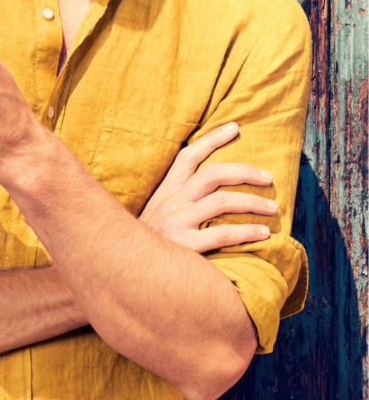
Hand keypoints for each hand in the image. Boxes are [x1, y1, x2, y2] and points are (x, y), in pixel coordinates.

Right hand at [139, 122, 275, 252]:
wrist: (128, 272)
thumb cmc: (150, 245)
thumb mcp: (156, 215)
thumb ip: (176, 202)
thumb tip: (207, 190)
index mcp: (164, 192)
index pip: (187, 156)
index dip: (211, 139)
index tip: (235, 127)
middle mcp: (170, 203)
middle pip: (210, 174)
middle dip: (243, 171)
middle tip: (268, 176)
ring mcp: (176, 223)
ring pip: (221, 201)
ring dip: (252, 202)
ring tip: (272, 207)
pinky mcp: (184, 246)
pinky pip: (222, 233)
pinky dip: (247, 230)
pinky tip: (263, 233)